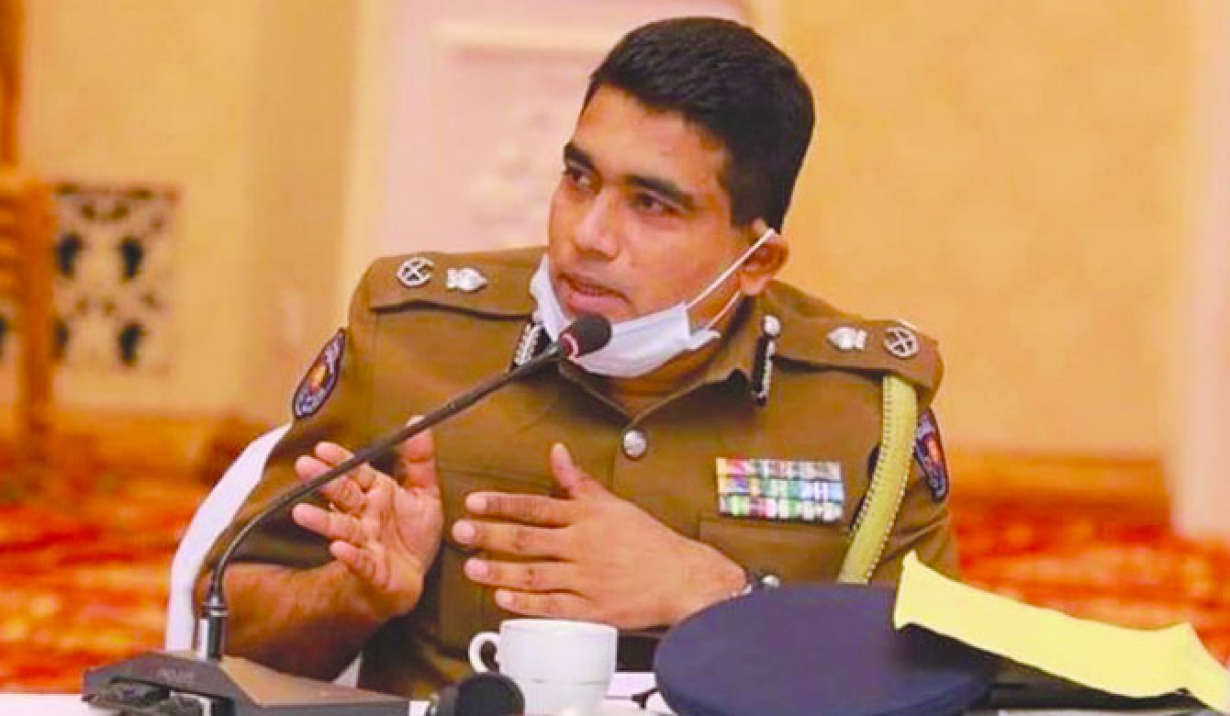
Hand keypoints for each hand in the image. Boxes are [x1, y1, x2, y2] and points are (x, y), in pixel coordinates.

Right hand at [290, 424, 442, 618]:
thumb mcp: (424, 493)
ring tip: (300, 513)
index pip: (356, 472)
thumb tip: (419, 421)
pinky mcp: (371, 569)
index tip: (322, 448)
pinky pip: (359, 561)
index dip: (341, 460)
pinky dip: (349, 555)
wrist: (412, 577)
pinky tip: (337, 548)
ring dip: (321, 521)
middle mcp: (365, 515)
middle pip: (343, 495)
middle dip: (324, 481)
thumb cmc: (413, 533)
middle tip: (303, 466)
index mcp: (377, 493)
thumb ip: (420, 459)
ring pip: (340, 528)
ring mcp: (365, 542)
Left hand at [452, 443, 744, 628]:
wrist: (682, 578)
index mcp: (587, 517)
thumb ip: (579, 482)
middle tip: (461, 532)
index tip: (475, 502)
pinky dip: (527, 603)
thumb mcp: (615, 503)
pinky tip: (504, 599)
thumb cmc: (650, 541)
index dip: (502, 504)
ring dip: (500, 571)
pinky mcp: (591, 608)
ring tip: (473, 567)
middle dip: (489, 535)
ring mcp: (585, 578)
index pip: (535, 507)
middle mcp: (582, 545)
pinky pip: (552, 606)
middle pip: (527, 539)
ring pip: (534, 574)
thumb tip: (557, 453)